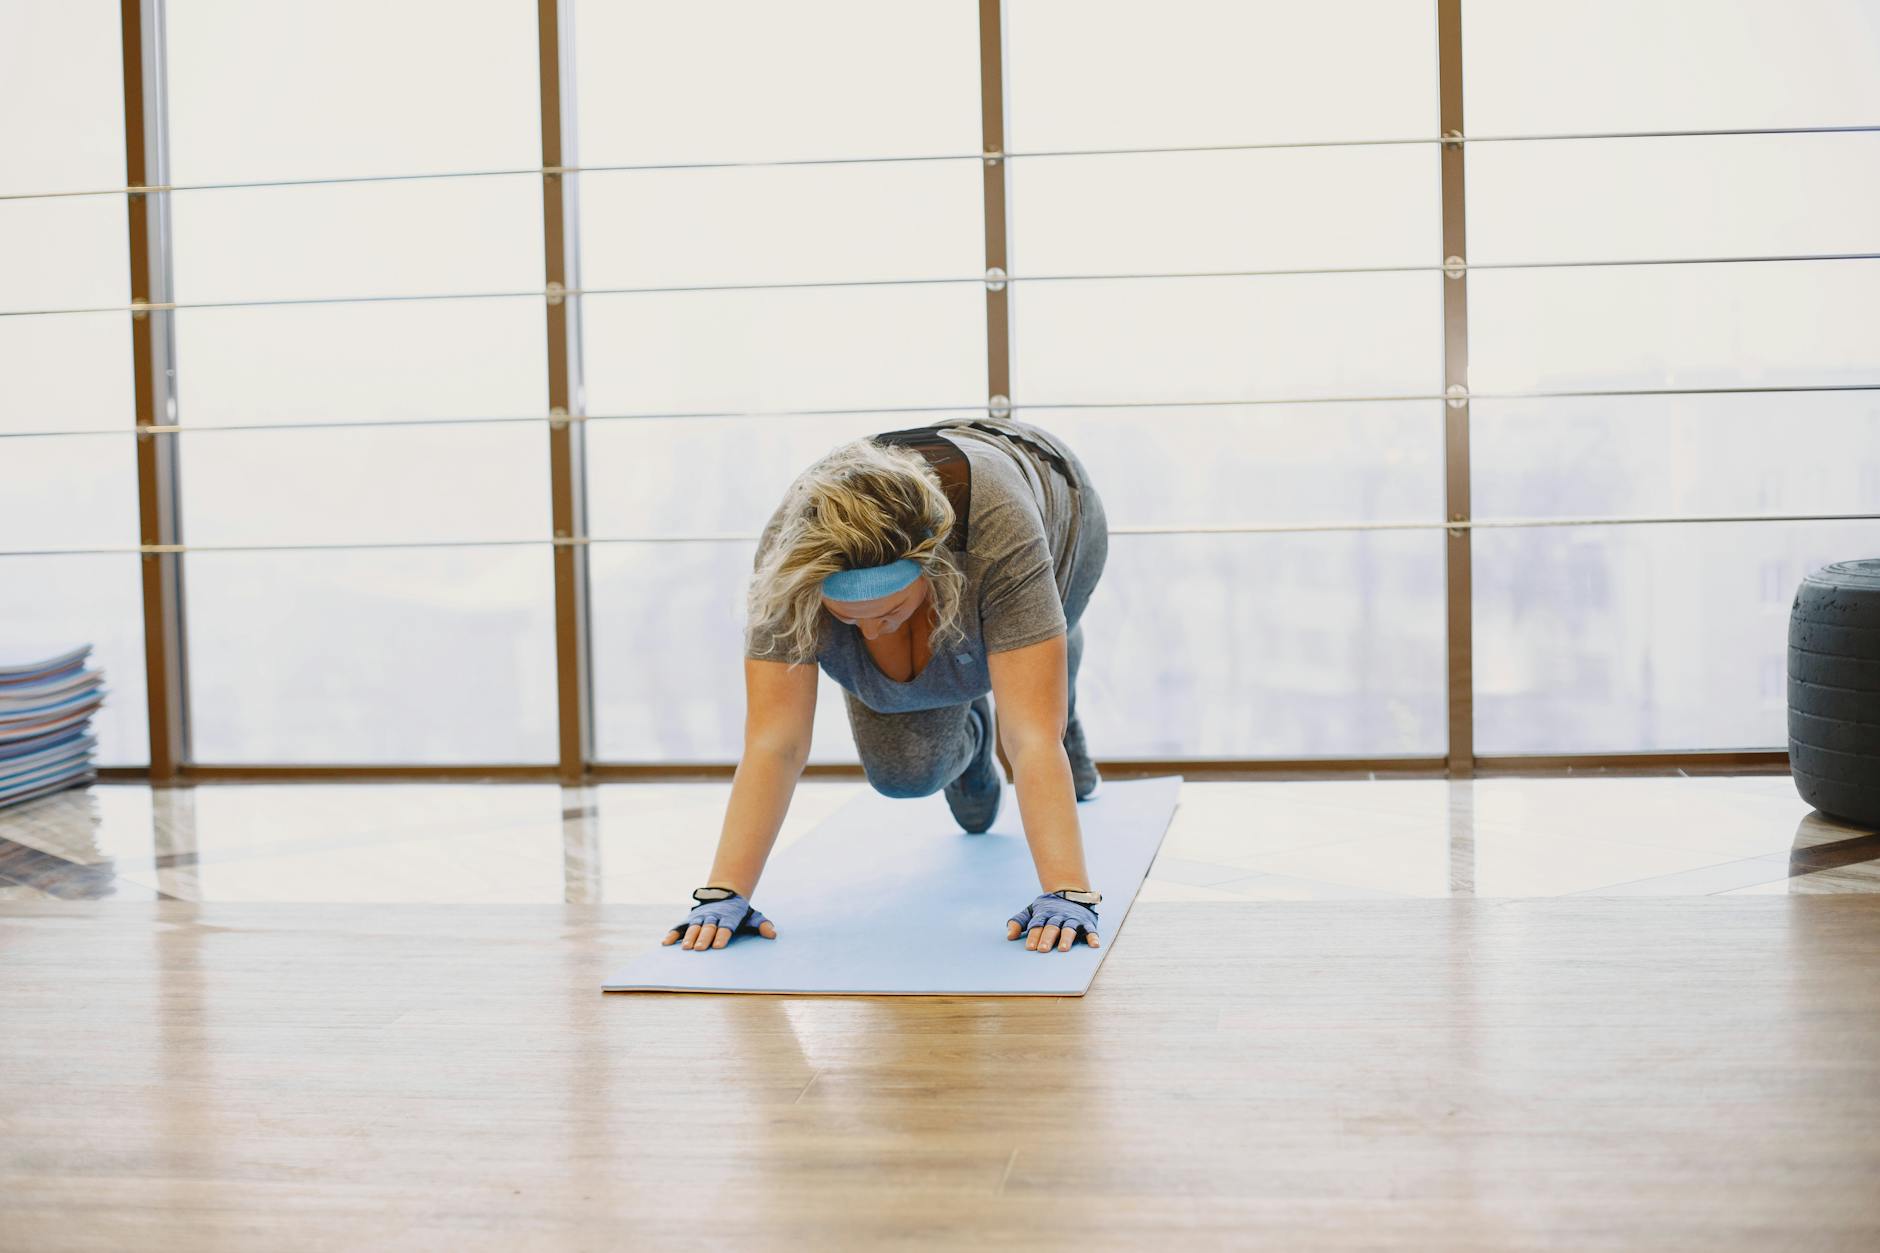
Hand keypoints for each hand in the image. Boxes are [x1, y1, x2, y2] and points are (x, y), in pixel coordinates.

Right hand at [661, 892, 776, 951]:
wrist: (725, 893)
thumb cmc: (739, 911)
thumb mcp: (753, 915)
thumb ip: (762, 925)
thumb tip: (772, 934)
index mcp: (728, 917)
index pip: (725, 927)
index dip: (722, 936)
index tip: (718, 946)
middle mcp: (713, 916)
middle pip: (708, 928)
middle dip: (704, 938)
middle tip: (699, 949)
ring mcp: (700, 916)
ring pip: (694, 926)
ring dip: (689, 937)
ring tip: (685, 948)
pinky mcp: (690, 918)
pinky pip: (680, 926)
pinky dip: (673, 933)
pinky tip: (666, 943)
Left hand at [1006, 891, 1100, 952]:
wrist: (1070, 891)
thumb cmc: (1047, 907)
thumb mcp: (1031, 911)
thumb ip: (1019, 922)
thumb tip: (1009, 936)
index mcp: (1044, 913)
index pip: (1037, 925)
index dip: (1034, 936)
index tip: (1030, 947)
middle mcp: (1058, 916)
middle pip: (1052, 927)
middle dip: (1047, 938)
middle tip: (1043, 949)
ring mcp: (1073, 918)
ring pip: (1069, 928)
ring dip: (1066, 938)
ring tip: (1063, 949)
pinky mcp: (1086, 922)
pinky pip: (1090, 929)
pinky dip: (1093, 937)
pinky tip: (1094, 945)